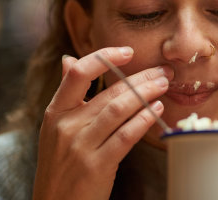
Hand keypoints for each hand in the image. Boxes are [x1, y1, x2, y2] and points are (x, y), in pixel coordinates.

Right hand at [32, 47, 172, 199]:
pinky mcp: (97, 165)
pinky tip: (157, 110)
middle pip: (109, 91)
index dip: (104, 56)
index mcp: (55, 112)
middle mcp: (66, 125)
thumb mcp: (53, 128)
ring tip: (164, 85)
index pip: (78, 73)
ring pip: (120, 109)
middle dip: (141, 78)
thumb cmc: (60, 165)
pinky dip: (144, 119)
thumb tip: (67, 59)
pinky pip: (126, 136)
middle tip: (163, 71)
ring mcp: (80, 146)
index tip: (127, 51)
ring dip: (146, 93)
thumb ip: (66, 94)